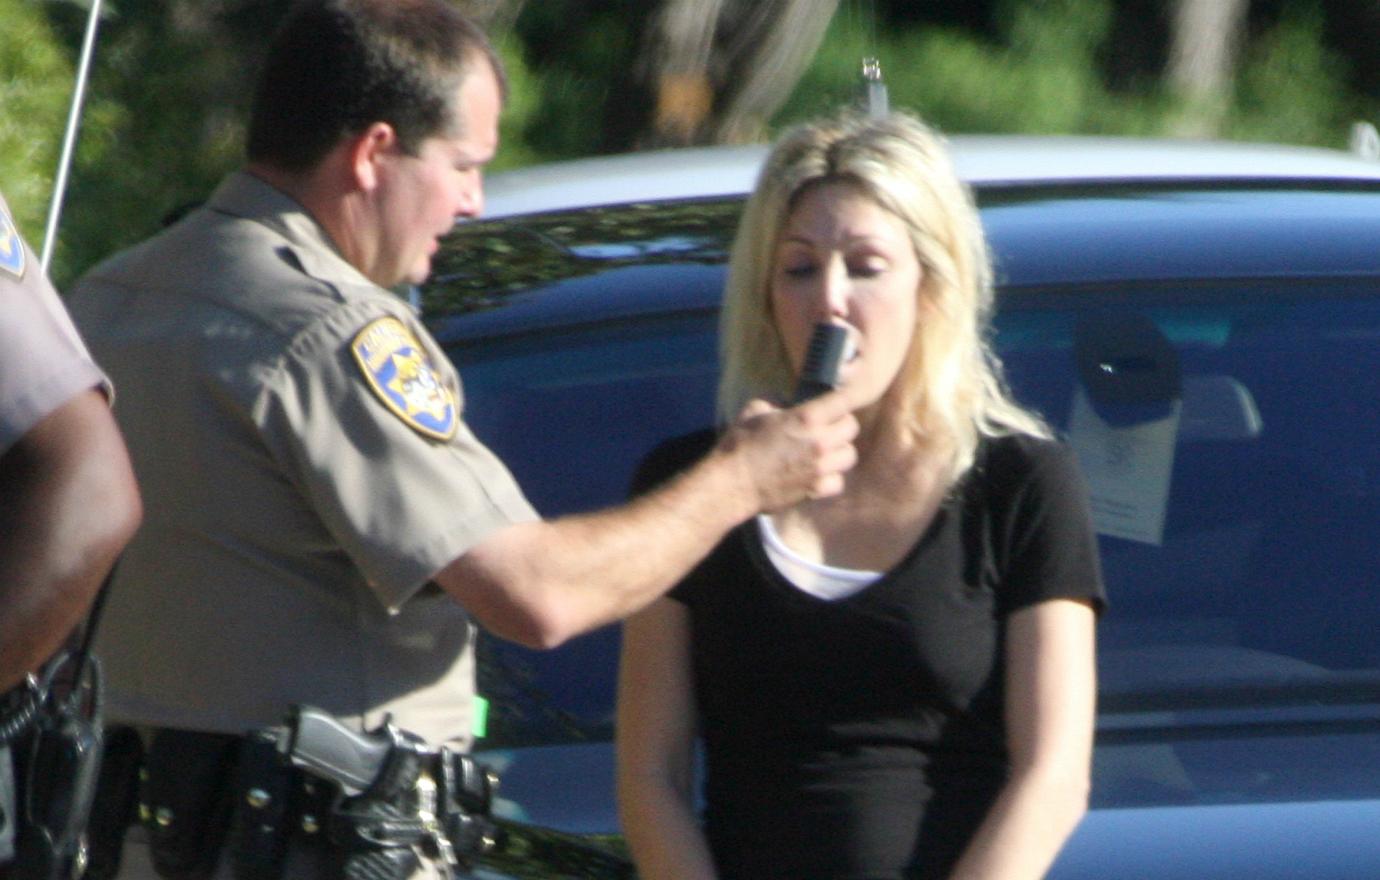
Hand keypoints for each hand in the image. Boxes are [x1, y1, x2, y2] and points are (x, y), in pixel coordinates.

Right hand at [716, 388, 857, 512]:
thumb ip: (777, 402)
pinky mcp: (816, 489)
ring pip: (849, 455)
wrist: (732, 484)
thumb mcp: (755, 410)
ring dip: (838, 451)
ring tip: (823, 452)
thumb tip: (786, 403)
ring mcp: (821, 468)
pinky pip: (838, 480)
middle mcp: (820, 441)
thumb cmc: (740, 444)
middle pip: (851, 427)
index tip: (842, 399)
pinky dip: (830, 478)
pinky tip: (817, 474)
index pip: (844, 400)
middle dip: (840, 424)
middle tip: (826, 427)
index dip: (845, 398)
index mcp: (806, 418)